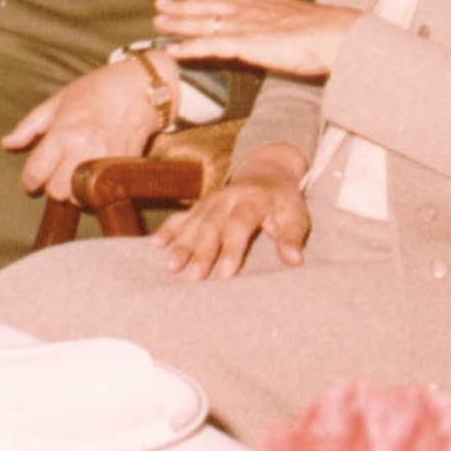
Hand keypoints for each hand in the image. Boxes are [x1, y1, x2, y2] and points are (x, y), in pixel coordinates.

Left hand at [1, 58, 165, 199]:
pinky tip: (95, 175)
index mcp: (62, 133)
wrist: (140, 88)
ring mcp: (105, 161)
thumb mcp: (58, 101)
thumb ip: (30, 126)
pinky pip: (103, 193)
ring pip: (80, 198)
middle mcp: (82, 150)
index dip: (28, 181)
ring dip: (75, 192)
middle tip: (57, 174)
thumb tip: (6, 144)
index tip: (31, 180)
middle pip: (56, 192)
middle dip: (53, 186)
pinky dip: (96, 190)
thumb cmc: (97, 90)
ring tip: (77, 175)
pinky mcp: (123, 167)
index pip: (35, 173)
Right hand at [151, 147, 312, 279]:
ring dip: (181, 245)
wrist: (266, 172)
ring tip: (171, 268)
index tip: (227, 274)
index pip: (240, 223)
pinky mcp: (201, 206)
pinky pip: (181, 217)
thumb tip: (294, 260)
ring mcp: (211, 201)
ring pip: (194, 223)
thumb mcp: (296, 215)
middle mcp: (228, 198)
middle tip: (194, 278)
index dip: (233, 247)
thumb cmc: (283, 202)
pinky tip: (154, 245)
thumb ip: (293, 237)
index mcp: (252, 199)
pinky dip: (168, 230)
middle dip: (202, 252)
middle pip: (212, 225)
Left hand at [155, 0, 360, 80]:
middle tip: (160, 3)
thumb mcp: (303, 13)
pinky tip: (173, 51)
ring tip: (157, 23)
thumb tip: (289, 0)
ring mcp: (243, 26)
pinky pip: (208, 46)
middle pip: (207, 4)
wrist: (332, 34)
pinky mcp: (242, 44)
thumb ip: (289, 9)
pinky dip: (188, 48)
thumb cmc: (324, 29)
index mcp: (264, 2)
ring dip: (178, 23)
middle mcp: (248, 10)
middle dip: (182, 5)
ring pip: (202, 22)